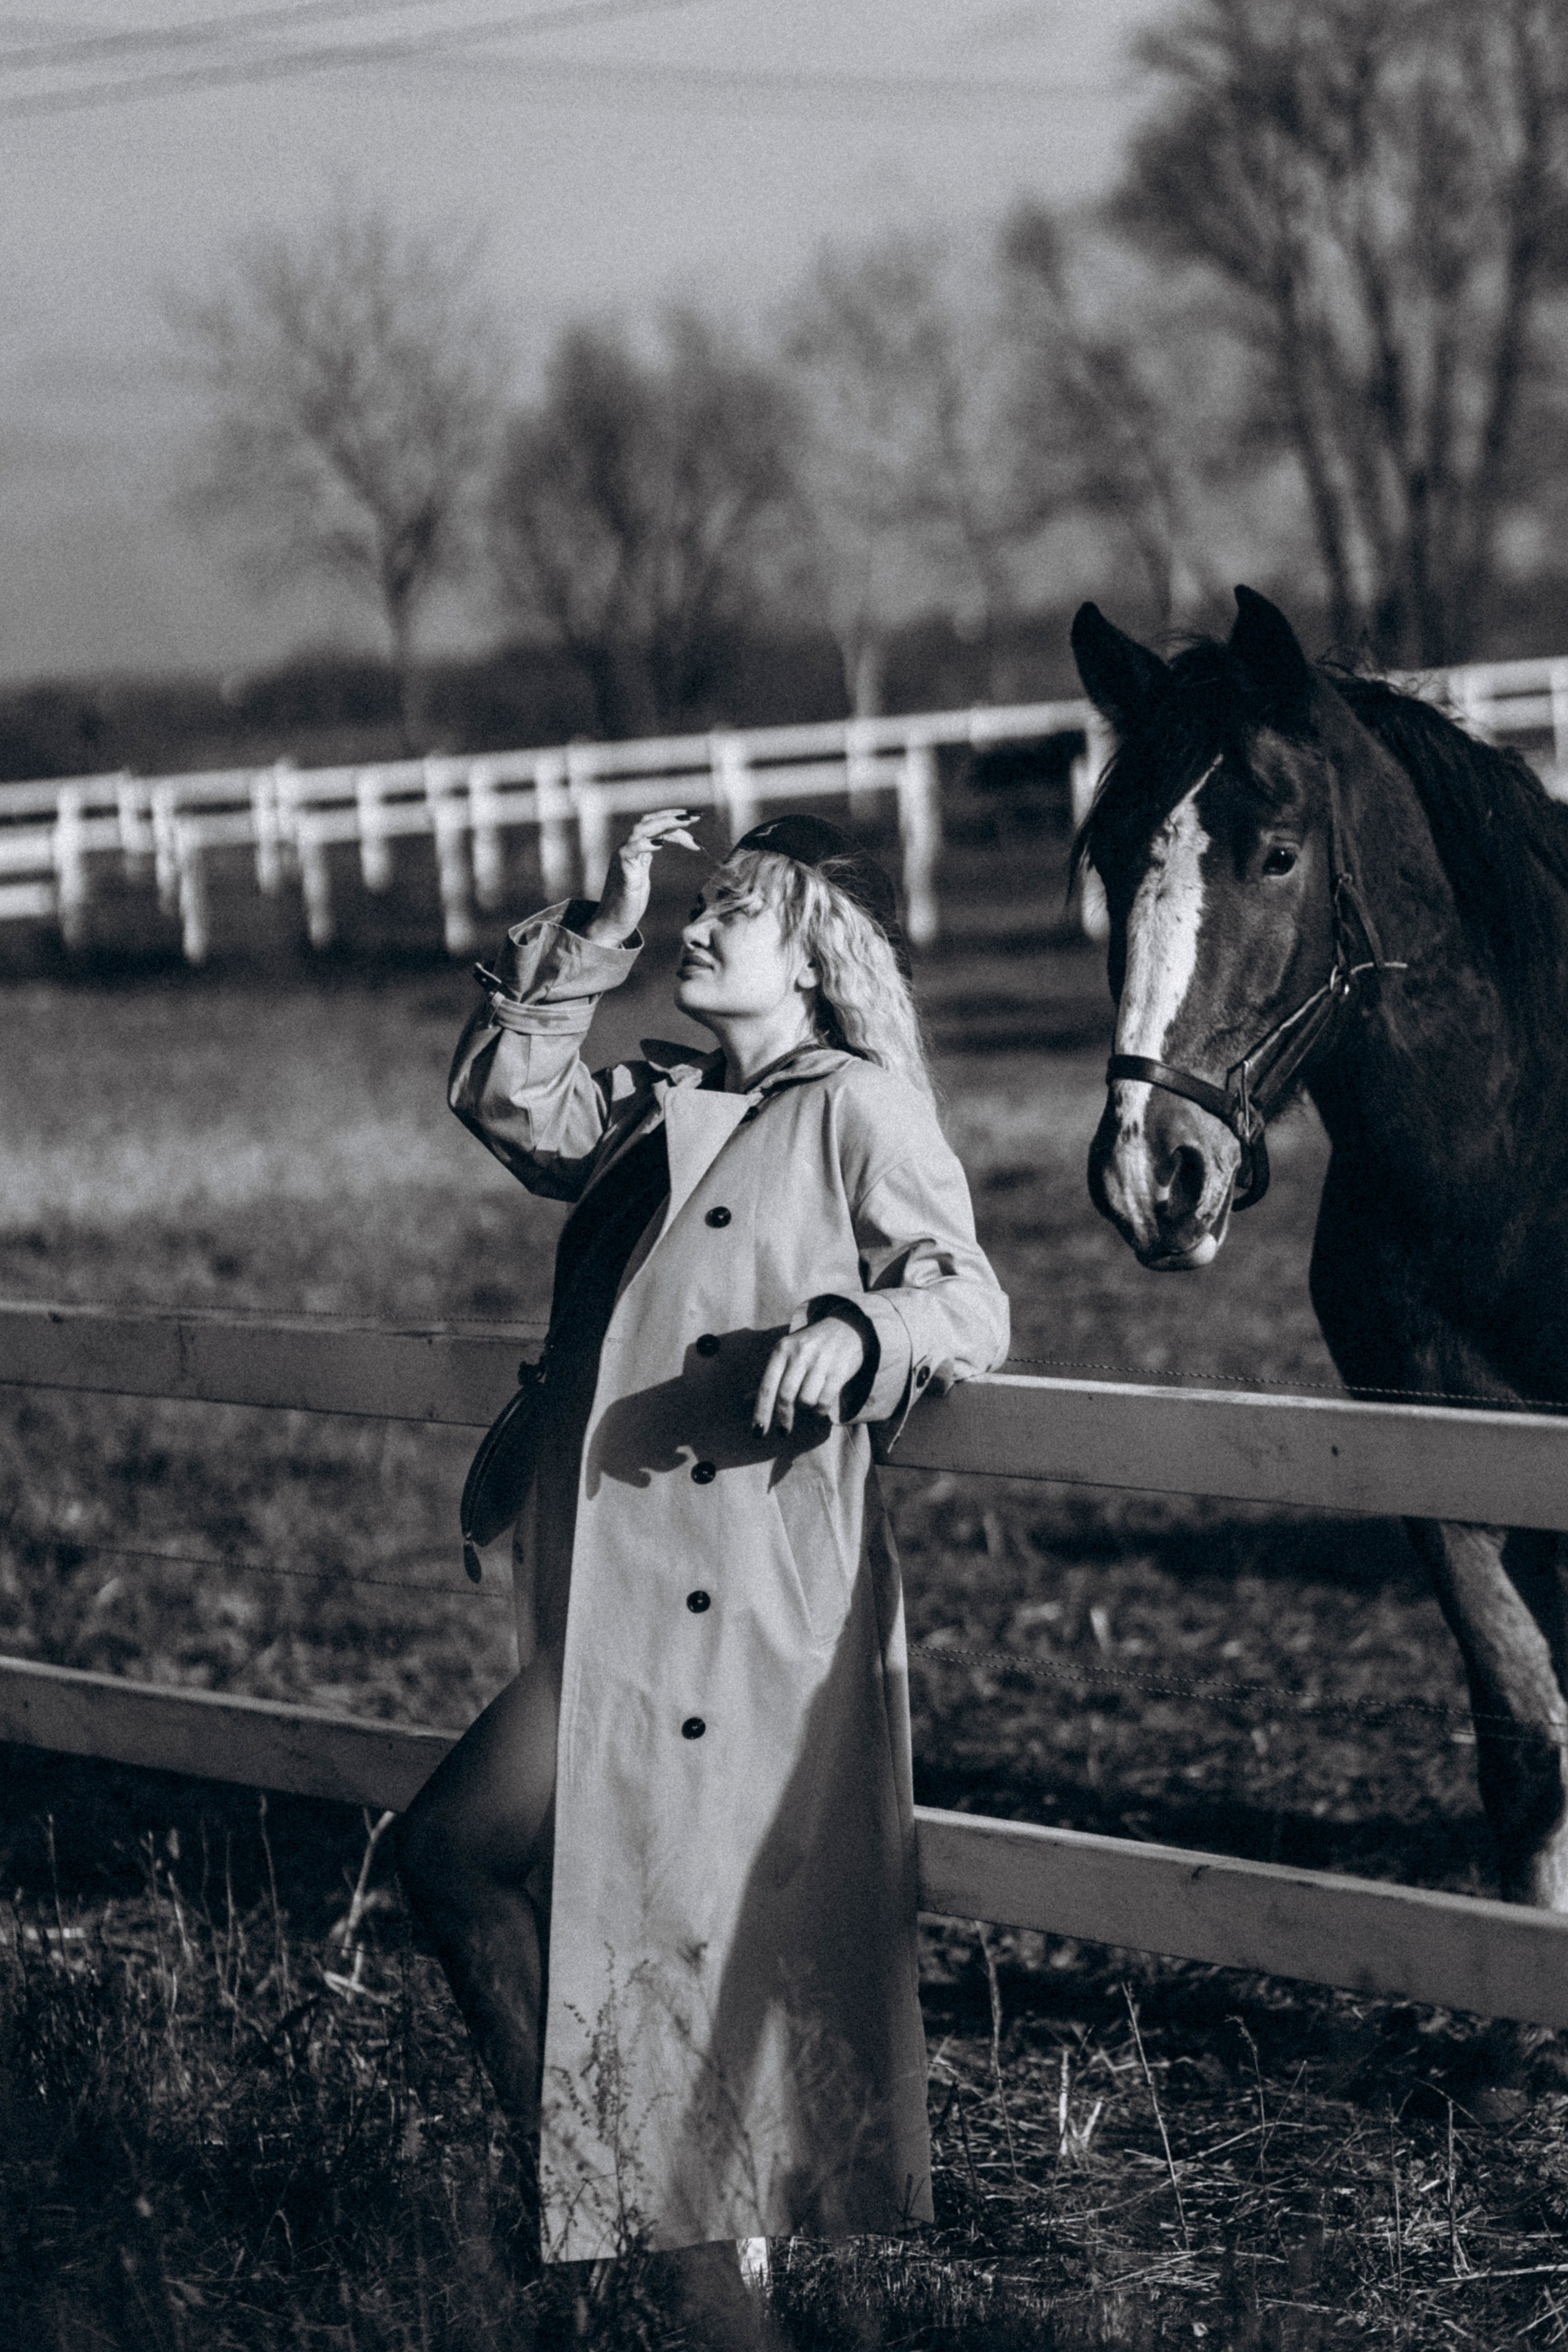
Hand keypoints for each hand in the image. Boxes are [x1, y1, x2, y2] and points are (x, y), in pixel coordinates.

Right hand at [583, 808, 702, 944]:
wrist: (611, 923)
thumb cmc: (628, 901)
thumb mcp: (643, 875)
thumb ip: (648, 859)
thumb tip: (663, 849)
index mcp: (634, 849)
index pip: (655, 825)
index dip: (675, 820)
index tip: (696, 818)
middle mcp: (627, 848)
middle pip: (649, 821)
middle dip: (673, 815)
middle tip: (696, 815)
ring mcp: (622, 857)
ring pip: (641, 829)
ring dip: (665, 823)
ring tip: (686, 822)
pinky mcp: (622, 871)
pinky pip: (630, 850)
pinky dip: (645, 844)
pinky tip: (662, 843)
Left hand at [753, 1312, 870, 1435]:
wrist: (847, 1326)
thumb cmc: (810, 1344)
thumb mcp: (787, 1353)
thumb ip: (769, 1377)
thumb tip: (746, 1401)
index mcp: (782, 1349)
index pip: (767, 1386)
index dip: (761, 1412)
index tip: (758, 1432)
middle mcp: (799, 1354)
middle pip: (785, 1396)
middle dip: (783, 1419)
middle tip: (783, 1432)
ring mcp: (821, 1361)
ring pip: (806, 1401)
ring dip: (806, 1409)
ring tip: (809, 1403)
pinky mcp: (839, 1370)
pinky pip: (824, 1401)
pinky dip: (820, 1411)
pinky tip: (820, 1407)